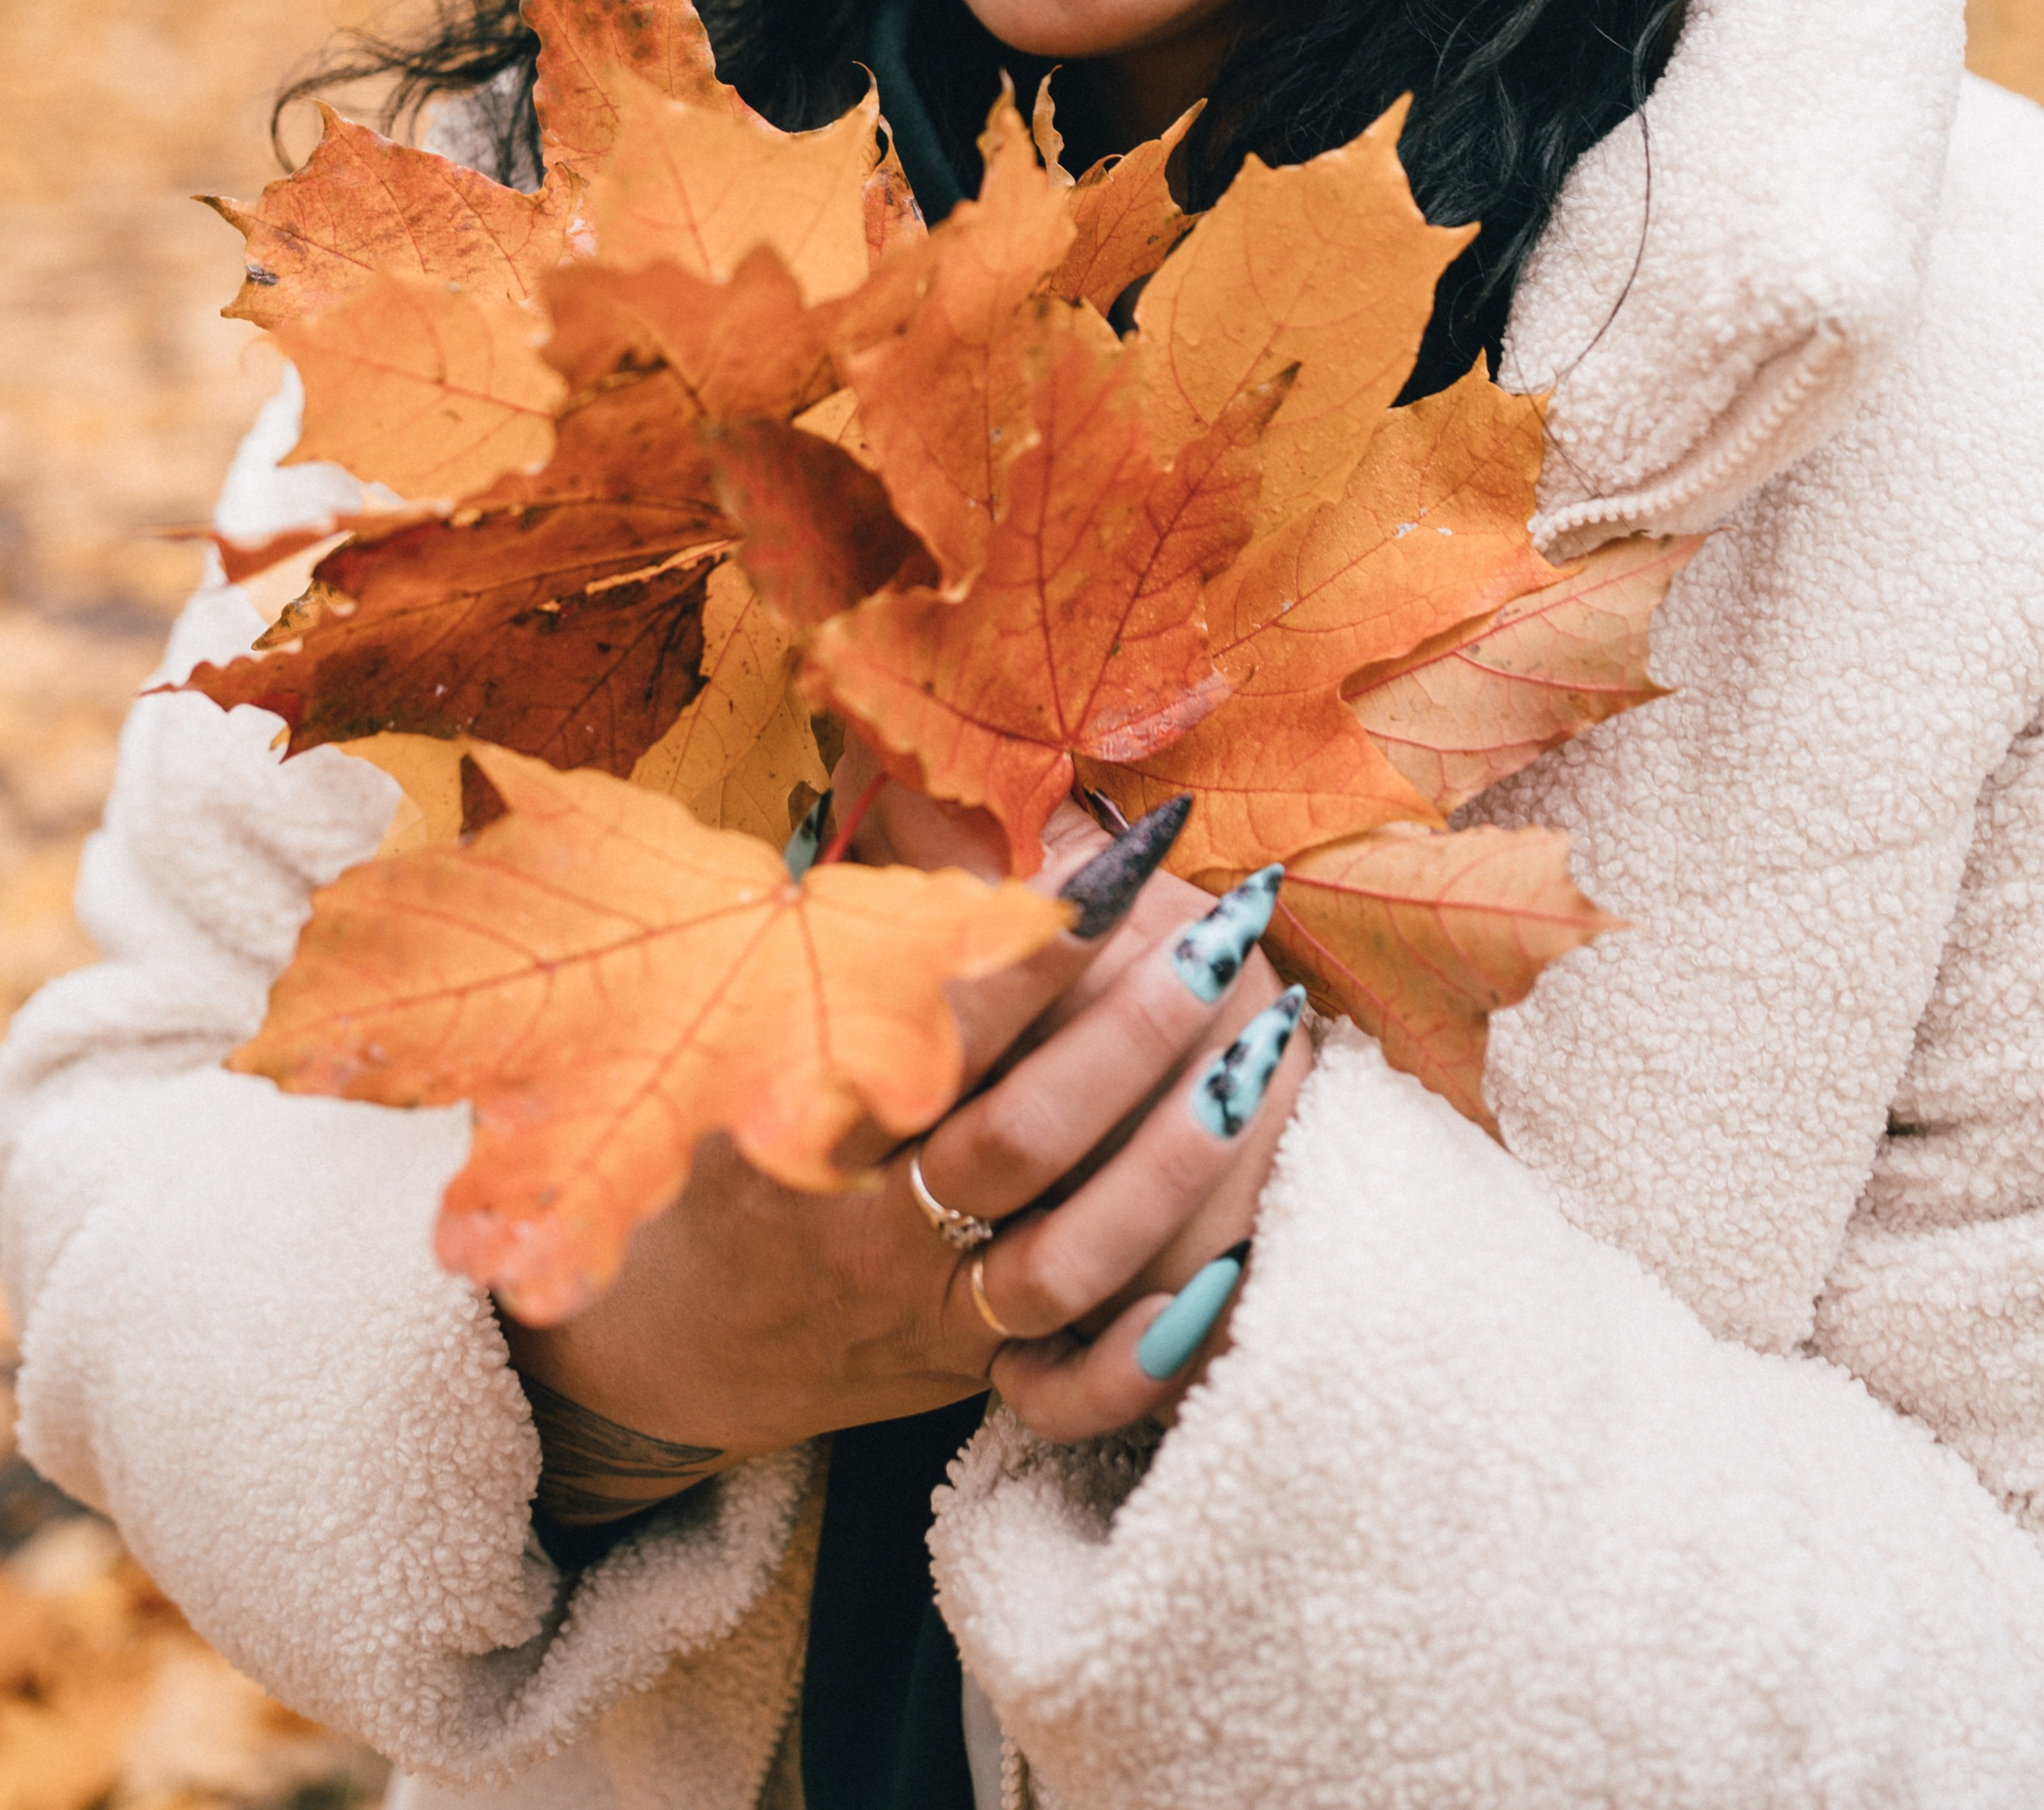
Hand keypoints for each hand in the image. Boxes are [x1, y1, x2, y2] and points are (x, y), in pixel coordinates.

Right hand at [498, 778, 1308, 1495]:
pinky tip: (1230, 1268)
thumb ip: (848, 930)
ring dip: (1172, 1156)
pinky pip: (1066, 1382)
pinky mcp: (964, 1375)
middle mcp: (864, 1223)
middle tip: (1225, 935)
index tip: (1127, 867)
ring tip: (1263, 1053)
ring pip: (1064, 1255)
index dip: (1039, 945)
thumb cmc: (736, 1141)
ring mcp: (921, 1310)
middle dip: (1133, 1034)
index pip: (942, 1024)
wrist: (674, 1337)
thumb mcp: (753, 1032)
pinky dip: (1143, 1344)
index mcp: (809, 1119)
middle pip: (1020, 1134)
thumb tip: (900, 765)